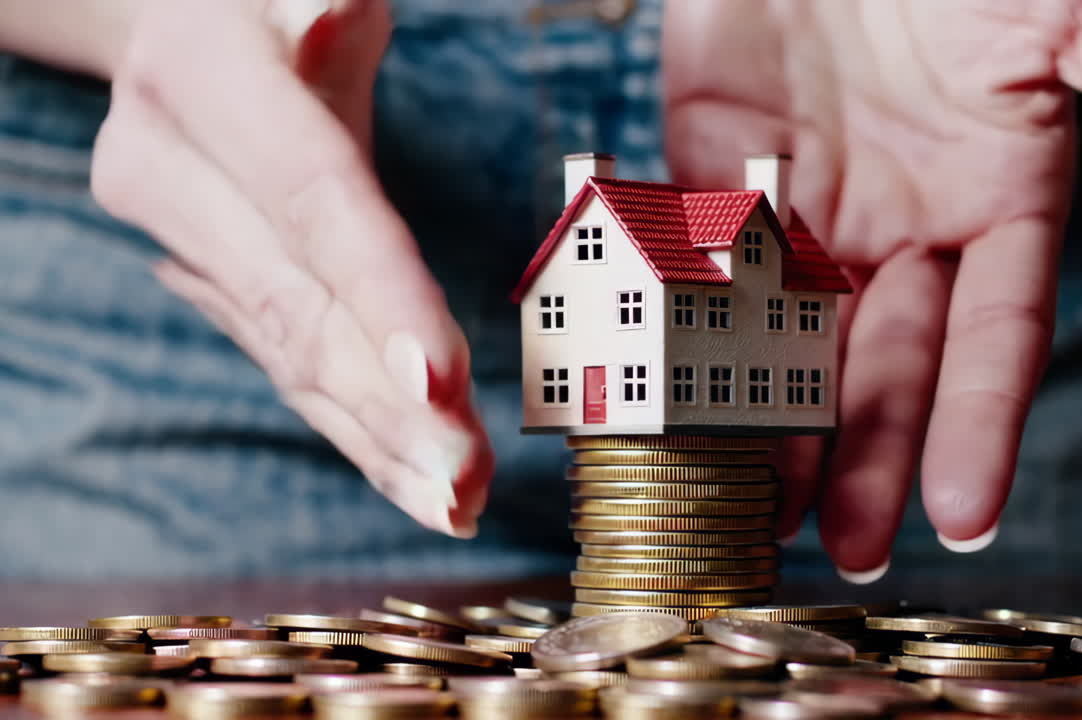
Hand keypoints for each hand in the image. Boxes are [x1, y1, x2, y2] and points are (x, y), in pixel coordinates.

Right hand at [91, 0, 492, 537]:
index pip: (311, 202)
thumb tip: (337, 17)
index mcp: (207, 82)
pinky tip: (409, 479)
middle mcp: (173, 173)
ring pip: (290, 356)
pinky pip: (287, 364)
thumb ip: (319, 2)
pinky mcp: (211, 285)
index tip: (441, 387)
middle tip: (466, 485)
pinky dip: (354, 427)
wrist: (177, 26)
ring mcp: (180, 240)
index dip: (377, 295)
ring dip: (377, 440)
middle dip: (390, 405)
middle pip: (300, 307)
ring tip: (455, 504)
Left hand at [664, 0, 1081, 576]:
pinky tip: (677, 397)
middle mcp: (903, 220)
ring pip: (790, 331)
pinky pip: (703, 260)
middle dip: (868, 452)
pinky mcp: (718, 162)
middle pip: (889, 359)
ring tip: (754, 505)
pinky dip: (691, 328)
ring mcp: (807, 197)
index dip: (982, 425)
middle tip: (842, 545)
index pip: (998, 340)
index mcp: (998, 201)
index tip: (965, 516)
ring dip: (774, 419)